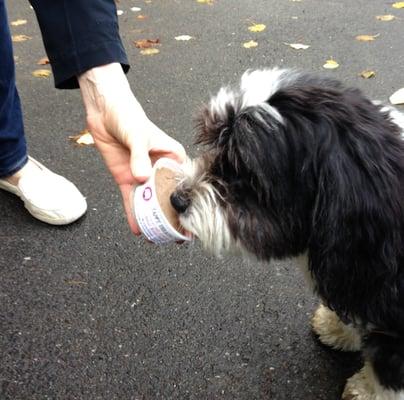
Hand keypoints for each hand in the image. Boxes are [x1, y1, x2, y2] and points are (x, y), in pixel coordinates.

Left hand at [78, 63, 185, 233]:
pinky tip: (137, 229)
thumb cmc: (128, 116)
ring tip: (157, 238)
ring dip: (153, 220)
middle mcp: (160, 169)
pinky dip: (133, 214)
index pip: (183, 183)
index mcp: (173, 157)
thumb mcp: (138, 136)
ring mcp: (144, 176)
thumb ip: (140, 156)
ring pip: (150, 202)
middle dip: (172, 217)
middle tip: (175, 238)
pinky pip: (131, 199)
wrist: (104, 111)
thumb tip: (141, 178)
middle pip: (168, 197)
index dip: (189, 202)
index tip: (192, 222)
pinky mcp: (127, 179)